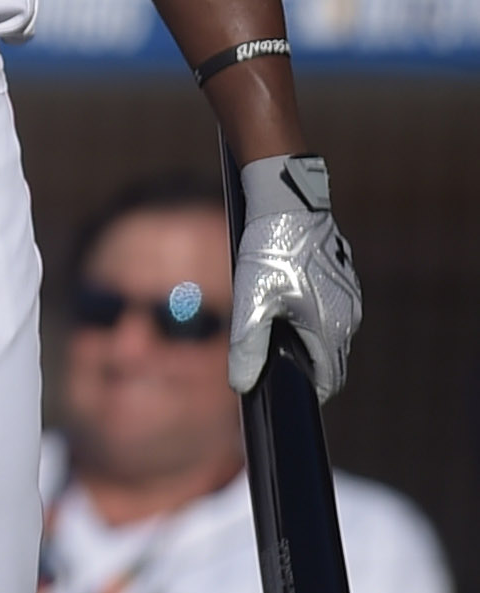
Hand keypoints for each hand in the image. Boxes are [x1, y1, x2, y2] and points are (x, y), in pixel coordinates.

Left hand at [228, 154, 360, 398]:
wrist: (288, 202)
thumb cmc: (269, 251)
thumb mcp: (251, 300)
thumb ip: (247, 345)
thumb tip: (242, 383)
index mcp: (331, 331)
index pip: (327, 380)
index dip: (304, 389)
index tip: (279, 389)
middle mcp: (349, 317)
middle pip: (329, 359)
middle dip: (303, 365)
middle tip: (269, 360)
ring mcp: (350, 296)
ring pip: (330, 332)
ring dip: (306, 337)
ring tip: (273, 327)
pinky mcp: (343, 277)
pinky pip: (330, 308)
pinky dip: (310, 314)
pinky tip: (284, 299)